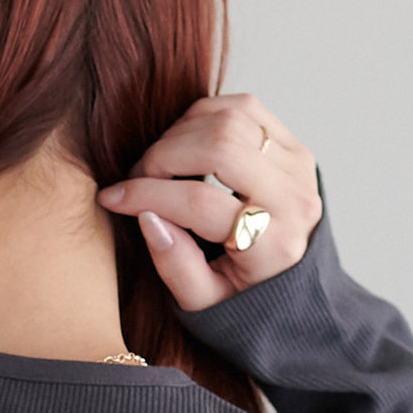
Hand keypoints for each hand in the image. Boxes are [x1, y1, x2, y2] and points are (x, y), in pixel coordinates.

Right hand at [97, 94, 323, 309]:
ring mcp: (299, 166)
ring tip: (160, 166)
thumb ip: (175, 266)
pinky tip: (185, 146)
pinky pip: (244, 108)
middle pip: (219, 147)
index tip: (114, 197)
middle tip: (137, 180)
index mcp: (273, 246)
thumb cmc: (242, 297)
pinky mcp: (295, 145)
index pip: (201, 204)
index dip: (148, 195)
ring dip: (180, 134)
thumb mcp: (205, 304)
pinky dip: (204, 118)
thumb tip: (147, 216)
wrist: (296, 288)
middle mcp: (294, 199)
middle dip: (163, 156)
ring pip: (230, 119)